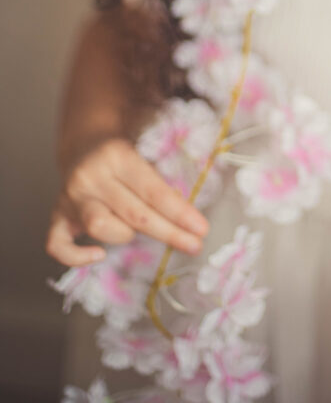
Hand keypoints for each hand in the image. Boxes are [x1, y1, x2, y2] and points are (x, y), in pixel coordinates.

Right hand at [46, 136, 208, 266]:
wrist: (84, 146)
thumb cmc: (122, 156)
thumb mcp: (143, 157)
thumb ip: (160, 183)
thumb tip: (186, 217)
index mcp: (117, 156)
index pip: (153, 191)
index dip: (179, 213)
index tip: (201, 229)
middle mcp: (92, 176)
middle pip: (134, 213)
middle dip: (168, 232)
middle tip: (193, 245)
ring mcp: (71, 198)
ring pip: (99, 227)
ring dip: (125, 235)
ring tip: (134, 230)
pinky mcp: (57, 216)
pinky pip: (58, 244)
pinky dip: (77, 257)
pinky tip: (98, 255)